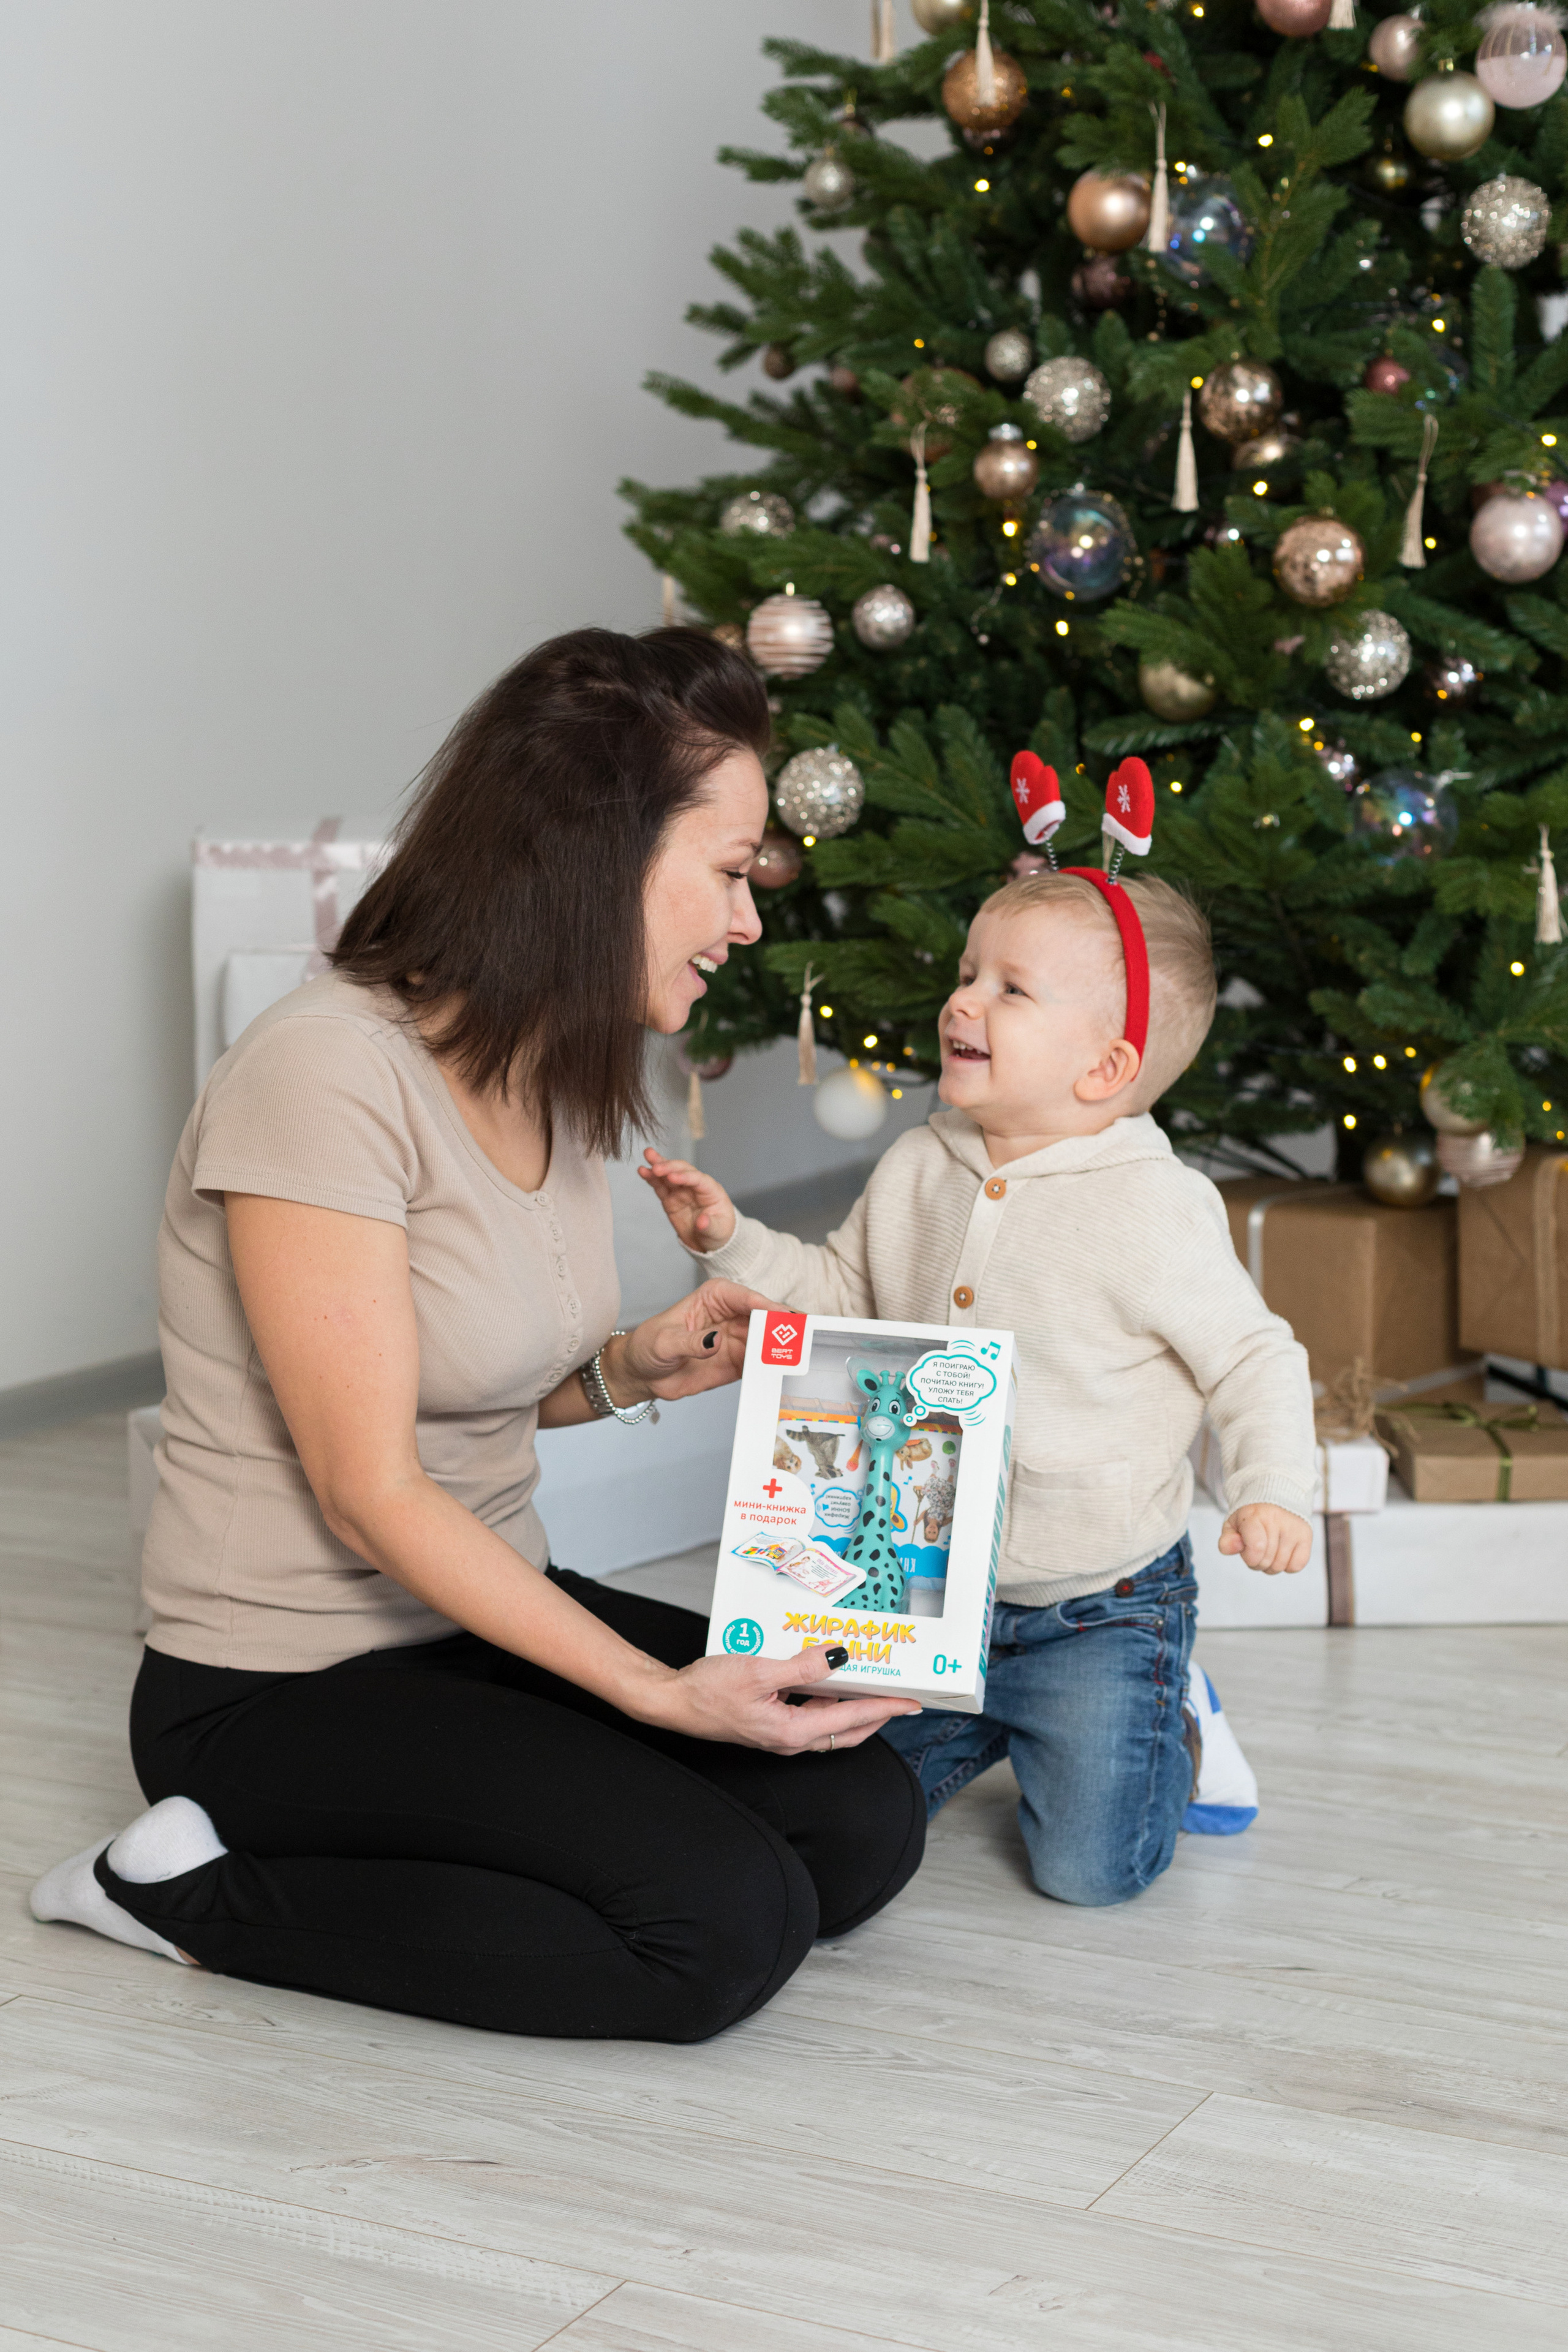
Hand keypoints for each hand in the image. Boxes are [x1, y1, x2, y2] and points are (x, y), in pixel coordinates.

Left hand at [605, 1278, 780, 1405]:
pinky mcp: (739, 1362)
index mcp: (716, 1296)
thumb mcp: (664, 1342)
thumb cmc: (648, 1346)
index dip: (768, 1307)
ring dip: (784, 1350)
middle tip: (801, 1340)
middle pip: (767, 1319)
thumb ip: (690, 1342)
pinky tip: (782, 1374)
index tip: (784, 1318)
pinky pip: (762, 1364)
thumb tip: (715, 1341)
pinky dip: (773, 1368)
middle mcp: (732, 1314)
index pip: (748, 1298)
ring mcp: (738, 1339)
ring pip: (769, 1342)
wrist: (643, 1374)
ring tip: (797, 1360)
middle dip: (785, 1328)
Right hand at [638, 1147, 736, 1252]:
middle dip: (670, 1167)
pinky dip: (651, 1179)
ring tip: (647, 1155)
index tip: (671, 1177)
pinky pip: (660, 1187)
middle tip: (656, 1167)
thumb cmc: (718, 1232)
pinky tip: (643, 1171)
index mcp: (711, 1191)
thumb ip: (710, 1225)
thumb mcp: (717, 1232)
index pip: (698, 1179)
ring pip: (669, 1175)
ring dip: (658, 1165)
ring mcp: (682, 1192)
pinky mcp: (670, 1199)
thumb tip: (702, 1222)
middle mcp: (696, 1187)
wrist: (708, 1241)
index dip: (685, 1176)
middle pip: (683, 1171)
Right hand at [645, 1642, 920, 1753]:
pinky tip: (823, 1678)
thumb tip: (838, 1657)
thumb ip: (801, 1666)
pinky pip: (808, 1714)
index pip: (852, 1719)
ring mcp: (778, 1733)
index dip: (885, 1708)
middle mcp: (789, 1739)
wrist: (672, 1701)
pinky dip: (825, 1699)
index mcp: (791, 1731)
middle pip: (846, 1730)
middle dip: (876, 1713)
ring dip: (850, 1705)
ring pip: (828, 1723)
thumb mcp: (758, 1671)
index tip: (911, 1702)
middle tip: (900, 1696)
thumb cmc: (707, 1690)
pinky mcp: (768, 1723)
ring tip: (867, 1681)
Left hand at [1219, 1503, 1312, 1575]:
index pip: (1256, 1549)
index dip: (1249, 1557)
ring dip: (1271, 1565)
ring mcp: (1294, 1528)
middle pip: (1266, 1562)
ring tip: (1269, 1549)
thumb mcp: (1233, 1525)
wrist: (1275, 1497)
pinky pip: (1296, 1566)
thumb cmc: (1251, 1517)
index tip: (1247, 1548)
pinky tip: (1282, 1553)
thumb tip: (1228, 1548)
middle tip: (1257, 1548)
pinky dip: (1287, 1566)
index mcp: (1255, 1516)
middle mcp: (1277, 1520)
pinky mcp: (1306, 1535)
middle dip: (1257, 1562)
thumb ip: (1227, 1540)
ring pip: (1280, 1566)